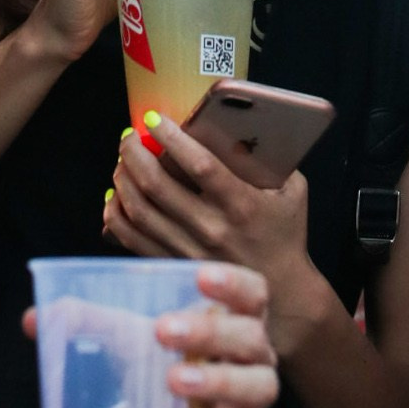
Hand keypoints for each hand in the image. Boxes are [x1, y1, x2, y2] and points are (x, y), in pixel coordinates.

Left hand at [20, 260, 277, 407]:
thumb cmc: (152, 366)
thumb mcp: (122, 339)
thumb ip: (85, 322)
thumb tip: (34, 319)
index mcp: (231, 319)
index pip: (252, 292)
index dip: (233, 282)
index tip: (198, 276)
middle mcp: (252, 357)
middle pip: (251, 337)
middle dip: (211, 330)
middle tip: (162, 331)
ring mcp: (253, 402)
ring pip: (260, 386)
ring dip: (219, 381)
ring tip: (174, 381)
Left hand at [105, 112, 316, 352]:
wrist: (282, 290)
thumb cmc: (285, 232)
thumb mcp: (291, 190)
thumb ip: (271, 158)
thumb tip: (237, 123)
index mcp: (242, 205)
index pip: (199, 165)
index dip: (172, 138)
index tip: (153, 118)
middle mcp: (212, 228)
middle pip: (157, 185)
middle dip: (134, 153)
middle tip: (129, 135)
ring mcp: (189, 251)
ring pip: (140, 211)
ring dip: (123, 179)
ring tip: (123, 160)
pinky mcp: (174, 266)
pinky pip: (132, 239)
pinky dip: (117, 214)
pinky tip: (117, 196)